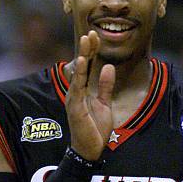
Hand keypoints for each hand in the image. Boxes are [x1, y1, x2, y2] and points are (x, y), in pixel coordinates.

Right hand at [66, 31, 114, 160]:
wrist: (90, 150)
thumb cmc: (95, 129)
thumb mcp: (105, 104)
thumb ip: (105, 86)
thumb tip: (108, 67)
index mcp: (84, 90)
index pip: (88, 66)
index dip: (92, 51)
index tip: (96, 36)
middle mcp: (77, 91)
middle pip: (82, 66)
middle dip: (87, 49)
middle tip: (91, 32)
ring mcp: (74, 98)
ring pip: (79, 73)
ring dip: (83, 56)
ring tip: (86, 40)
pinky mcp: (75, 106)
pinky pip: (78, 87)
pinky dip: (80, 74)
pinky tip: (83, 62)